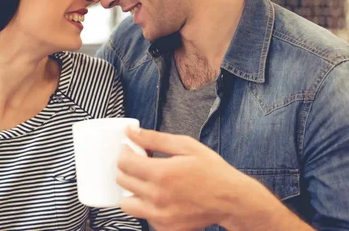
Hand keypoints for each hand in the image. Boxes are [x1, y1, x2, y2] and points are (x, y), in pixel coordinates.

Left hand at [116, 127, 268, 230]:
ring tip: (148, 182)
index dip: (125, 153)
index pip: (123, 163)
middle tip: (142, 163)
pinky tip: (161, 196)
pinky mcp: (165, 227)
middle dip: (128, 169)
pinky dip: (147, 206)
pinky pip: (144, 216)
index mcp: (161, 173)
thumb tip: (131, 132)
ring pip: (127, 203)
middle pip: (122, 181)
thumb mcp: (186, 146)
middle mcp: (157, 197)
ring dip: (133, 190)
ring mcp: (160, 215)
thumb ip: (154, 138)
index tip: (132, 150)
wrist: (231, 200)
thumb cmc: (212, 171)